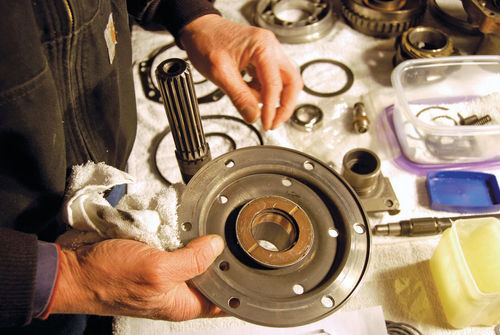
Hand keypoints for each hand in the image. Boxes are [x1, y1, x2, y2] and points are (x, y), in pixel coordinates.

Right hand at [51, 235, 224, 320]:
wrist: (75, 268)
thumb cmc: (108, 279)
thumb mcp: (158, 270)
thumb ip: (192, 261)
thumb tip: (216, 247)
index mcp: (183, 302)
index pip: (223, 300)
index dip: (240, 285)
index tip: (253, 265)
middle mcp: (176, 291)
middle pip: (212, 274)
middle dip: (221, 256)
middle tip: (230, 235)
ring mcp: (164, 273)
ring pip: (194, 256)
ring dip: (199, 241)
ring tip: (208, 226)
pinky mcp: (153, 257)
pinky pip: (175, 244)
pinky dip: (180, 233)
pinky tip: (184, 223)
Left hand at [180, 14, 302, 130]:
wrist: (198, 29)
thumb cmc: (206, 41)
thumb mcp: (220, 73)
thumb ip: (239, 96)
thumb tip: (253, 116)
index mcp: (263, 46)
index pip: (275, 84)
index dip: (272, 109)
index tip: (267, 124)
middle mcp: (271, 47)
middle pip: (291, 82)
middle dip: (284, 106)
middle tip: (273, 122)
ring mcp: (269, 52)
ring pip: (284, 82)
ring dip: (271, 98)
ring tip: (251, 103)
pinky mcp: (263, 59)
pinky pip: (271, 80)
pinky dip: (262, 91)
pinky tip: (248, 92)